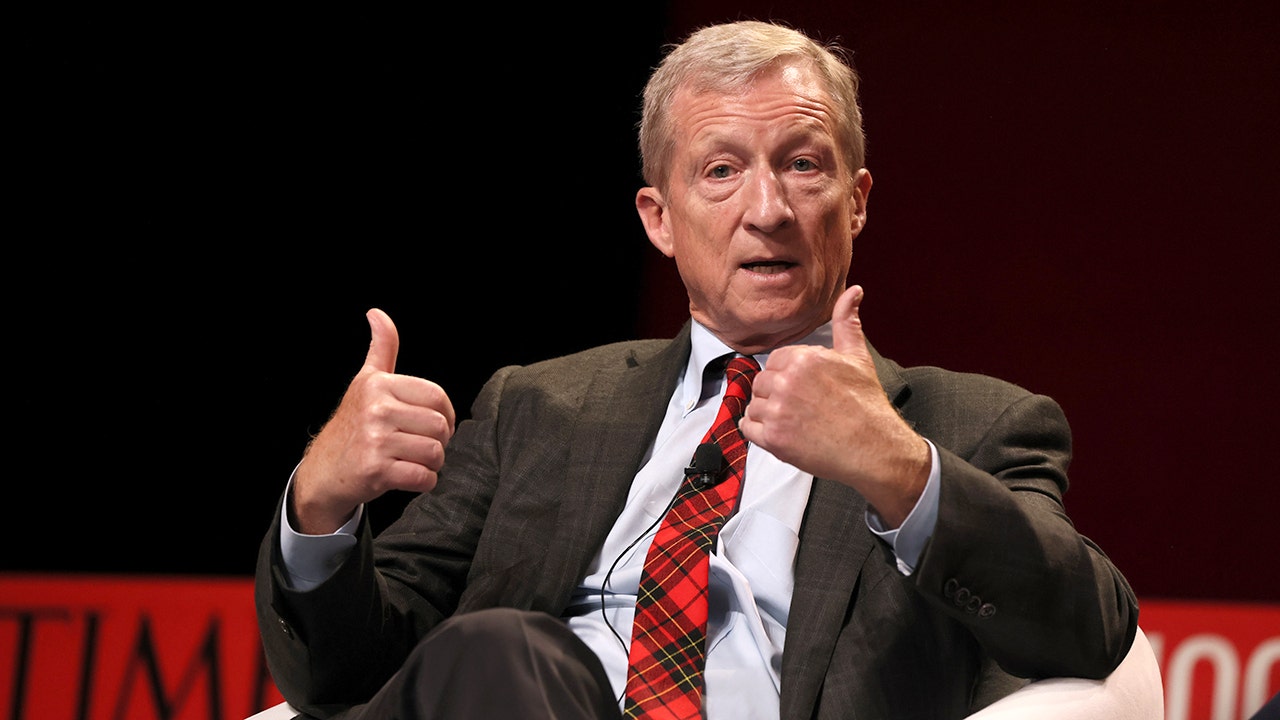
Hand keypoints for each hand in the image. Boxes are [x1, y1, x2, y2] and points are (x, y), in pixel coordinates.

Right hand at [290, 309, 455, 534]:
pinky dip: (424, 481)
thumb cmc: (353, 424)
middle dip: (440, 441)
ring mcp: (375, 440)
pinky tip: (408, 477)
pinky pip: (424, 477)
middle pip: (440, 426)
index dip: (445, 414)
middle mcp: (375, 409)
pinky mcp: (376, 471)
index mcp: (378, 385)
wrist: (324, 471)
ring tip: (415, 460)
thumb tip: (377, 313)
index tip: (434, 424)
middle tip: (423, 446)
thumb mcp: (366, 382)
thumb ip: (382, 348)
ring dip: (433, 463)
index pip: (437, 396)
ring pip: (435, 452)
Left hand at [739, 285, 929, 526]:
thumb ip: (846, 322)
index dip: (789, 375)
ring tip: (796, 422)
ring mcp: (777, 411)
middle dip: (777, 394)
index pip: (775, 361)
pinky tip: (782, 433)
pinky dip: (759, 432)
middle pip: (762, 382)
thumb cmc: (866, 404)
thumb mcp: (857, 357)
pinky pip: (747, 428)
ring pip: (754, 405)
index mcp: (803, 359)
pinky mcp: (773, 439)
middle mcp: (786, 382)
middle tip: (803, 408)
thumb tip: (853, 290)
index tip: (806, 389)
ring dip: (768, 414)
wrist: (874, 448)